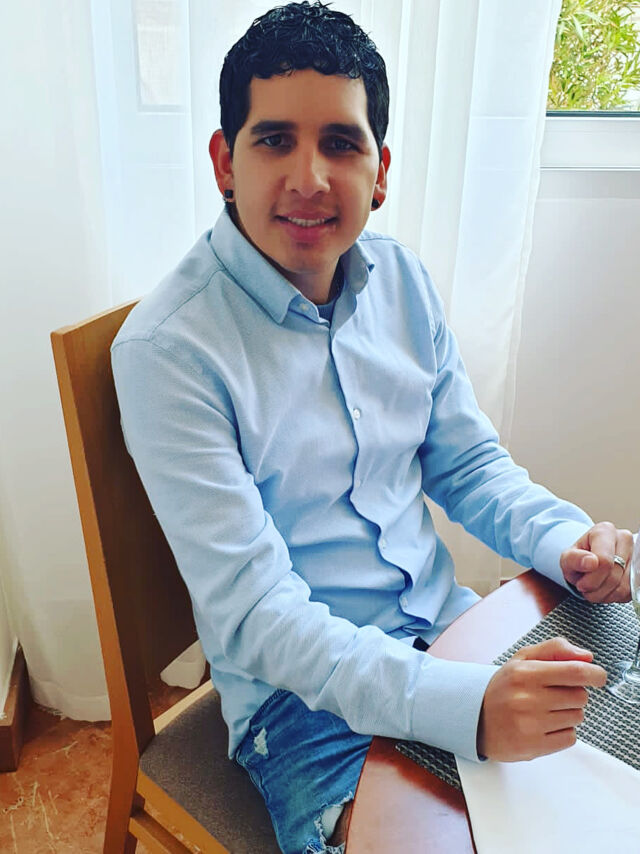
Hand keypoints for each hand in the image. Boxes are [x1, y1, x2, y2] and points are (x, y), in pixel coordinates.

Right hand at [477, 637, 605, 761]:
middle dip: (573, 694)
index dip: (594, 674)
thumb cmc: (504, 687)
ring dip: (568, 713)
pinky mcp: (533, 747)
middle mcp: (527, 698)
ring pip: (577, 717)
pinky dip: (563, 732)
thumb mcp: (523, 659)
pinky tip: (544, 726)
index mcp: (525, 672)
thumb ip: (555, 650)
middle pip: (580, 696)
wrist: (474, 718)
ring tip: (545, 710)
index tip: (598, 676)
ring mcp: (530, 725)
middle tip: (553, 694)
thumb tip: (587, 657)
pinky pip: (570, 738)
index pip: (574, 671)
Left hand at [560, 521, 632, 602]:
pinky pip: (629, 592)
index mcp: (605, 531)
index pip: (604, 561)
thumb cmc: (578, 559)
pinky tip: (605, 590)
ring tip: (594, 589)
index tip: (581, 582)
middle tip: (585, 587)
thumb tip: (591, 561)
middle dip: (596, 588)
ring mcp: (635, 555)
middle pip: (614, 575)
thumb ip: (574, 559)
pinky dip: (614, 597)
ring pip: (624, 587)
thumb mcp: (567, 559)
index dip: (591, 578)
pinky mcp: (638, 571)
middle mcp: (624, 539)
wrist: (587, 564)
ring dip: (604, 595)